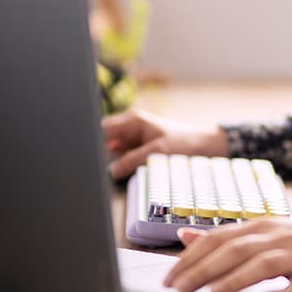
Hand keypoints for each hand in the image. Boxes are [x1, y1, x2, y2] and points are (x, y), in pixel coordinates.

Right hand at [103, 109, 228, 178]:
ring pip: (110, 147)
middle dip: (98, 151)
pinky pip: (121, 154)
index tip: (87, 158)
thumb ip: (133, 160)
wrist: (205, 146)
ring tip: (103, 170)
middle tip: (92, 167)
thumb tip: (111, 171)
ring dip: (107, 158)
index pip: (103, 129)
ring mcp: (134, 136)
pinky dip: (118, 161)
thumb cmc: (185, 144)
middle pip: (104, 137)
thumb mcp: (158, 152)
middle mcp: (131, 125)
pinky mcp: (138, 146)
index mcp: (134, 120)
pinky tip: (116, 171)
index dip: (92, 143)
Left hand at [163, 220, 291, 291]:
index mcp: (264, 227)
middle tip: (178, 289)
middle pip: (236, 250)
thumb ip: (228, 236)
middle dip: (204, 269)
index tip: (169, 277)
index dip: (192, 256)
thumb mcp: (270, 234)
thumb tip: (186, 236)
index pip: (220, 237)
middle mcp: (279, 238)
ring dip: (236, 279)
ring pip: (264, 265)